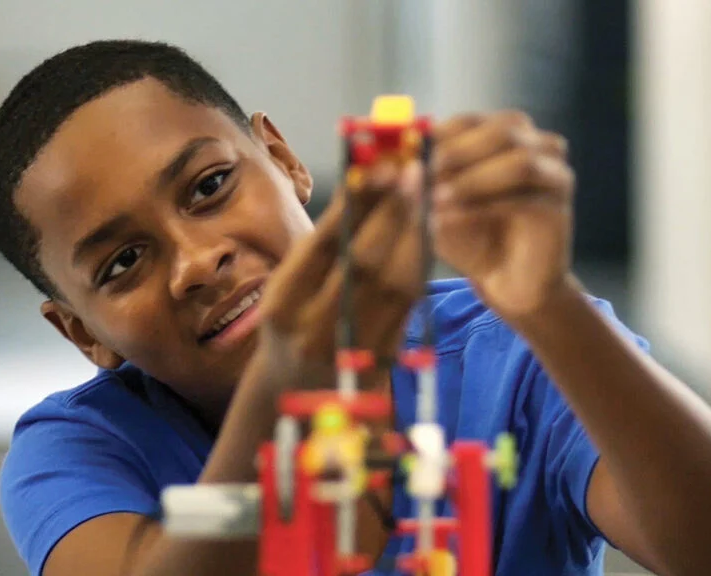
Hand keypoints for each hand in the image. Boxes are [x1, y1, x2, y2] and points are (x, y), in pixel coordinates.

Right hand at [253, 162, 423, 394]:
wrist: (297, 390)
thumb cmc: (293, 322)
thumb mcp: (290, 282)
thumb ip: (323, 241)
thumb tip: (365, 180)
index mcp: (283, 303)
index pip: (322, 243)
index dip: (355, 202)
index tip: (378, 166)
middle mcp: (314, 329)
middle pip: (362, 261)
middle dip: (392, 212)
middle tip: (413, 172)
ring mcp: (352, 348)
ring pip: (395, 282)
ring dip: (415, 233)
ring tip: (426, 196)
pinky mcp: (384, 356)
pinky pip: (410, 302)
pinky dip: (421, 262)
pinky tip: (428, 232)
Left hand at [428, 111, 575, 321]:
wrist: (507, 283)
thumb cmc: (471, 239)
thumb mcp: (439, 207)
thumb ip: (425, 183)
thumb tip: (405, 166)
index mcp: (505, 137)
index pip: (473, 120)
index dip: (441, 132)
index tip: (411, 152)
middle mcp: (538, 147)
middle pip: (505, 130)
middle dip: (460, 150)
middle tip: (426, 171)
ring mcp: (554, 176)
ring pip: (520, 161)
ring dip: (474, 178)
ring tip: (437, 198)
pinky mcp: (558, 209)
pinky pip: (524, 199)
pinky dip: (483, 207)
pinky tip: (451, 219)